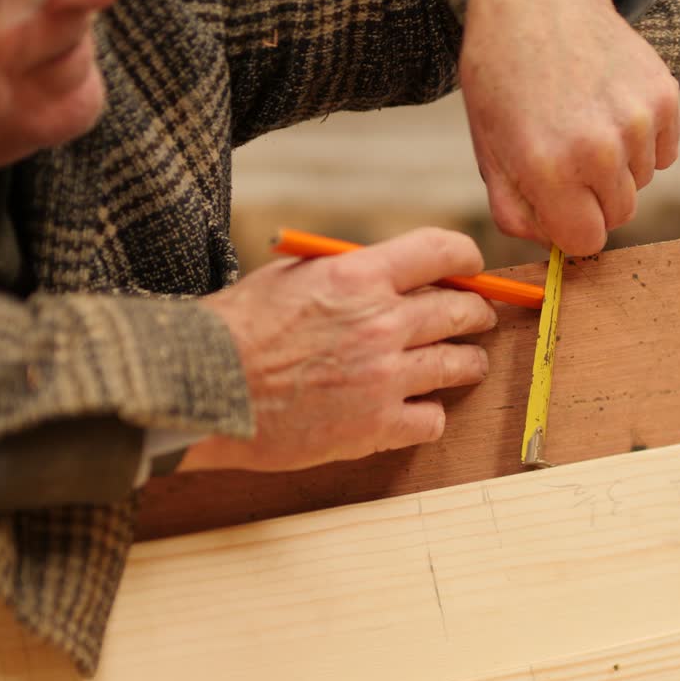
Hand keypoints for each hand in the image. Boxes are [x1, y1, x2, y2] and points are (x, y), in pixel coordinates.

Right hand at [180, 228, 497, 471]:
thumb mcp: (292, 276)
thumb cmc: (237, 330)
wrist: (204, 389)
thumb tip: (390, 275)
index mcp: (359, 276)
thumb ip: (347, 273)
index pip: (443, 252)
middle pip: (463, 310)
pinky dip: (430, 414)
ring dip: (467, 363)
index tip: (471, 268)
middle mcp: (381, 323)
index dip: (466, 258)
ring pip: (460, 365)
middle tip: (474, 319)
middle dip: (475, 313)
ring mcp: (384, 378)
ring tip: (464, 365)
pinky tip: (417, 410)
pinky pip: (434, 419)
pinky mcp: (376, 428)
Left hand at [459, 0, 679, 255]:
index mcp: (548, 168)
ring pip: (640, 184)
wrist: (537, 0)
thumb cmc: (503, 79)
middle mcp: (599, 149)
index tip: (559, 207)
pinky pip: (663, 154)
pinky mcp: (665, 97)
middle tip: (566, 160)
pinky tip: (609, 112)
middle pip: (617, 217)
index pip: (585, 241)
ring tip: (584, 126)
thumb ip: (516, 211)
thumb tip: (554, 248)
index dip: (570, 228)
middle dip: (592, 200)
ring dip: (616, 170)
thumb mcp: (489, 150)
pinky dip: (642, 145)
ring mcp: (638, 120)